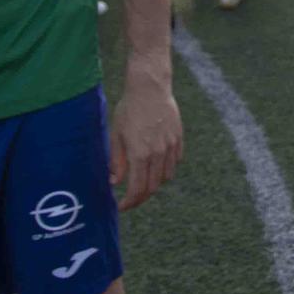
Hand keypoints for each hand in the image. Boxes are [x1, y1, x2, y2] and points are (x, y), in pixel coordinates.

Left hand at [110, 73, 182, 211]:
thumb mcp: (117, 135)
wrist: (150, 88)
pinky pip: (174, 162)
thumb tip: (115, 182)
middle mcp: (158, 154)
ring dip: (154, 183)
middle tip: (130, 198)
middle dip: (141, 197)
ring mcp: (170, 146)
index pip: (137, 189)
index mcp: (140, 154)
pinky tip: (155, 164)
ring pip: (165, 177)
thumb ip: (116, 161)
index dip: (129, 202)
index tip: (121, 206)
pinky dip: (165, 169)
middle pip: (152, 187)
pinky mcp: (178, 139)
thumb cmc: (129, 109)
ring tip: (142, 180)